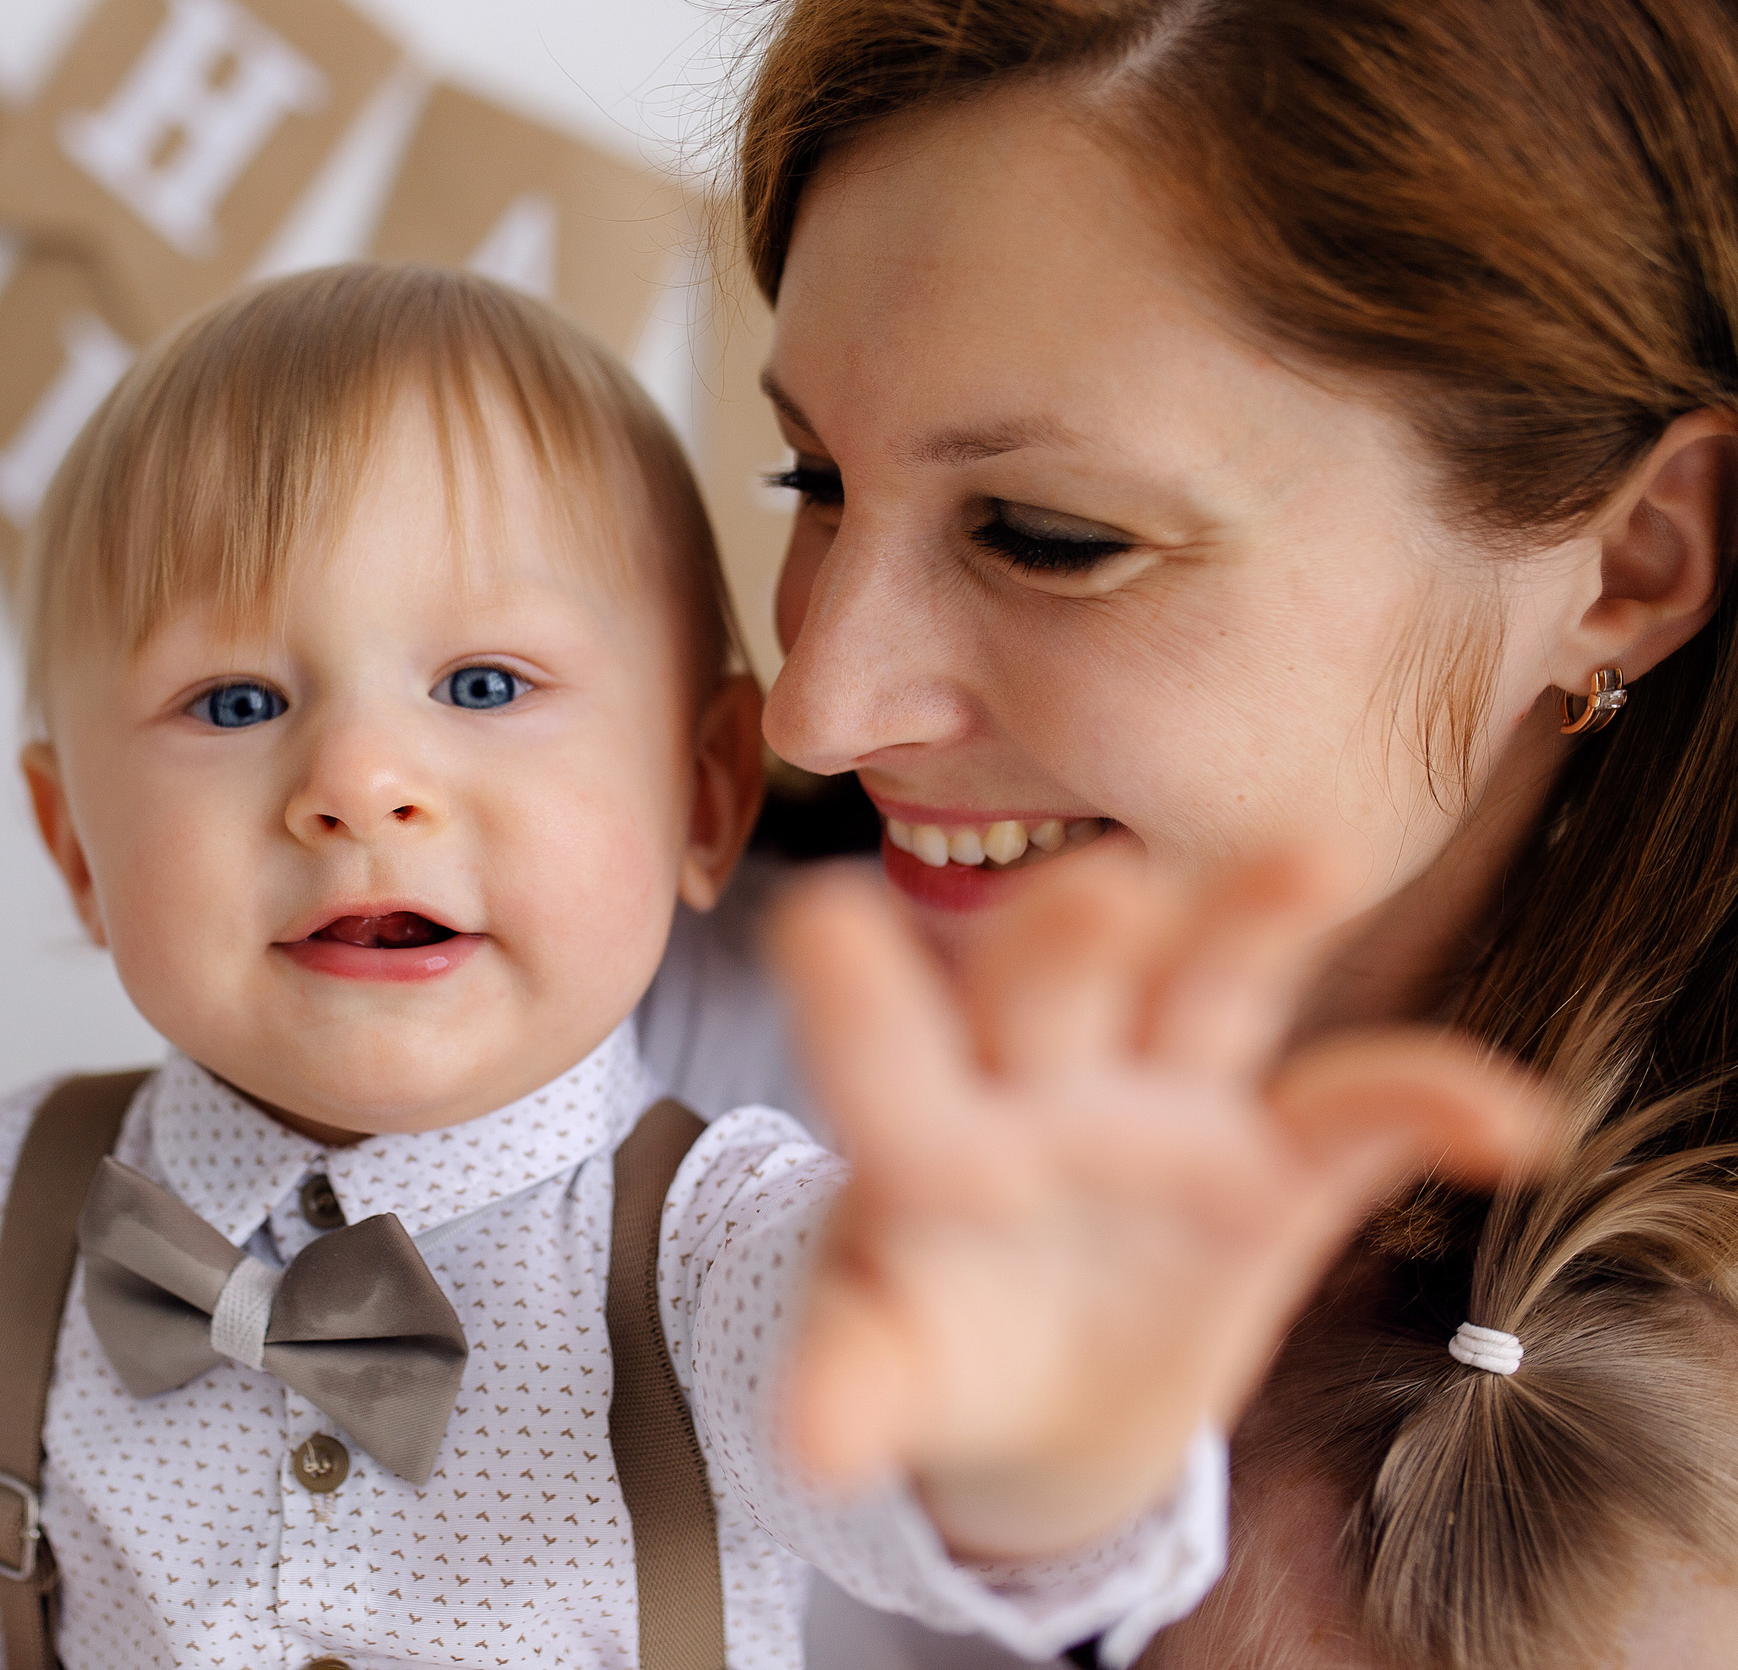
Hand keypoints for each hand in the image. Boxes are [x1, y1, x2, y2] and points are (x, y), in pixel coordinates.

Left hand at [766, 849, 1547, 1560]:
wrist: (1046, 1395)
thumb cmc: (937, 1350)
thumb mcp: (888, 1371)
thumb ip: (856, 1389)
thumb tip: (807, 1446)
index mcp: (926, 1130)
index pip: (881, 1053)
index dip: (858, 993)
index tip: (822, 916)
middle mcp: (1043, 1081)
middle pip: (1052, 983)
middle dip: (1074, 935)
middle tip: (1103, 888)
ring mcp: (1166, 1106)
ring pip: (1207, 987)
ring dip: (1255, 925)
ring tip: (1314, 868)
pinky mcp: (1277, 1161)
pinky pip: (1358, 1110)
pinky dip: (1430, 1103)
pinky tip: (1507, 1126)